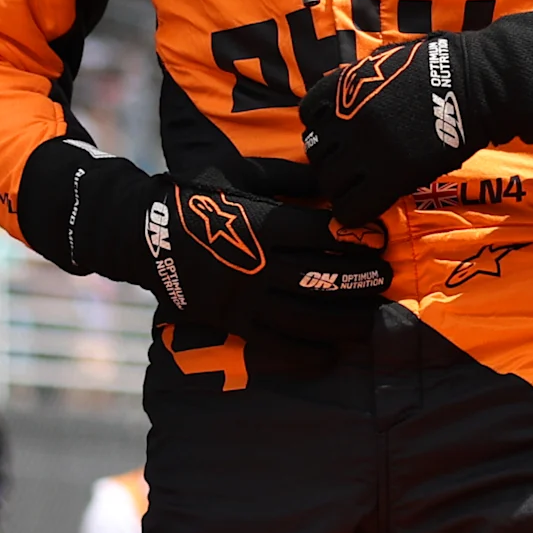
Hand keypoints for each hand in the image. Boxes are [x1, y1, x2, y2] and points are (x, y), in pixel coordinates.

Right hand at [20, 144, 389, 344]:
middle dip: (362, 280)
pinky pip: (275, 347)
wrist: (145, 236)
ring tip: (371, 319)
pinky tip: (331, 355)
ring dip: (346, 321)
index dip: (355, 236)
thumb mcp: (241, 176)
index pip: (319, 231)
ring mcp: (244, 299)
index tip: (379, 238)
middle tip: (386, 278)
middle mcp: (255, 263)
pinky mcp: (232, 324)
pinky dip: (306, 356)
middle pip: (322, 277)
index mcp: (259, 223)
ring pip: (306, 317)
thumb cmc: (198, 199)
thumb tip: (334, 175)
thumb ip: (289, 178)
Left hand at [300, 4, 532, 225]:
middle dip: (331, 160)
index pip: (309, 116)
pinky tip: (370, 205)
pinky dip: (354, 211)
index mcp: (346, 87)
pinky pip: (352, 208)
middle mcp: (348, 117)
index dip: (323, 129)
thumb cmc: (441, 67)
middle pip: (316, 153)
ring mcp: (367, 148)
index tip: (339, 136)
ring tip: (364, 185)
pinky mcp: (391, 176)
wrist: (479, 85)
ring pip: (329, 183)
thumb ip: (356, 79)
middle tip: (353, 166)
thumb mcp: (387, 61)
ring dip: (343, 186)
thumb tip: (333, 94)